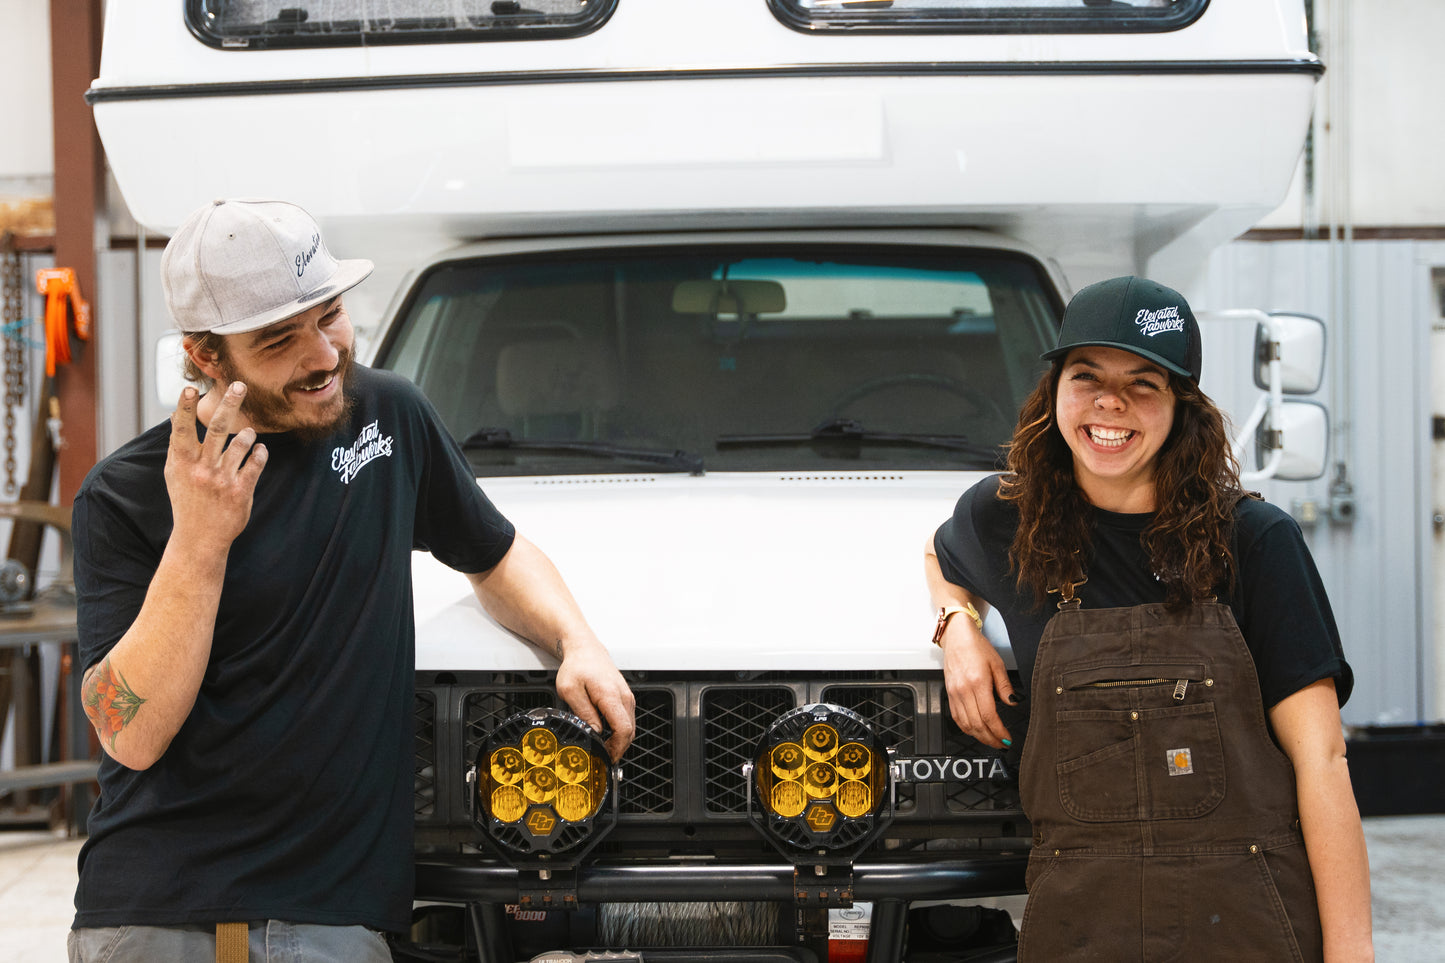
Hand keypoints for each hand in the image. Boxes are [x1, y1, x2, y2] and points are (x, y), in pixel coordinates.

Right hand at [164, 383, 266, 548]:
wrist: (199, 538)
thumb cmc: (187, 500)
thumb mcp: (174, 474)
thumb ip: (177, 446)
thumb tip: (174, 415)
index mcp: (182, 462)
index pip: (182, 429)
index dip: (184, 408)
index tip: (188, 388)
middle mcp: (201, 468)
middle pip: (218, 429)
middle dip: (229, 404)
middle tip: (240, 385)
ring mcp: (222, 480)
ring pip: (242, 443)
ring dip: (248, 434)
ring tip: (248, 433)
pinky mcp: (241, 491)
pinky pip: (256, 462)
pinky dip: (260, 452)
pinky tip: (259, 451)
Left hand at [554, 637, 635, 761]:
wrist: (585, 649)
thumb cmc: (577, 666)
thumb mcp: (570, 691)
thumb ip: (583, 713)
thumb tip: (595, 732)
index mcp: (610, 695)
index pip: (623, 729)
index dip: (616, 748)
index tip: (606, 757)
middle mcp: (624, 696)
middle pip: (630, 731)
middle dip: (618, 748)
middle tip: (603, 758)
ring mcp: (627, 696)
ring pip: (630, 727)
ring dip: (620, 741)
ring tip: (604, 749)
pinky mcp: (625, 697)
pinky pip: (627, 719)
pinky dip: (620, 731)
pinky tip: (608, 736)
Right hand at [941, 618, 1016, 748]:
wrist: (957, 637)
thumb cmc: (976, 647)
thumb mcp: (997, 664)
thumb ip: (1005, 686)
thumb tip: (1013, 702)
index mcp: (977, 683)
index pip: (989, 716)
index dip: (999, 732)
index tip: (1007, 739)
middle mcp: (963, 690)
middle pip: (977, 724)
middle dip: (991, 739)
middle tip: (1002, 745)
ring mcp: (954, 693)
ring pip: (965, 724)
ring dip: (979, 736)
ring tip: (991, 740)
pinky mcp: (949, 694)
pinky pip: (957, 718)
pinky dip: (967, 728)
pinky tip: (975, 731)